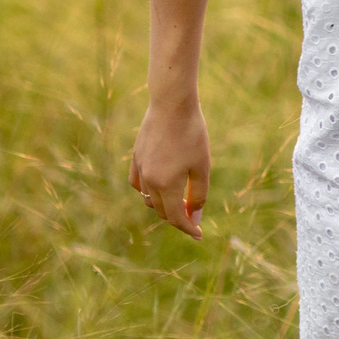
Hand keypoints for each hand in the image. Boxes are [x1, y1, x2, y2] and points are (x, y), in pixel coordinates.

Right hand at [130, 97, 210, 237]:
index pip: (176, 217)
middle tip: (195, 216)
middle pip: (162, 210)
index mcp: (166, 185)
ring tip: (180, 202)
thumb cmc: (192, 134)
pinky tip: (159, 187)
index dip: (189, 228)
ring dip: (164, 205)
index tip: (200, 235)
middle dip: (178, 217)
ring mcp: (140, 169)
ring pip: (149, 199)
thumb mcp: (202, 165)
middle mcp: (148, 181)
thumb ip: (199, 194)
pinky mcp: (136, 158)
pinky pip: (138, 184)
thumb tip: (196, 217)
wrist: (171, 104)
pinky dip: (148, 191)